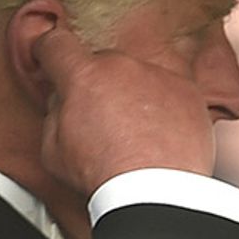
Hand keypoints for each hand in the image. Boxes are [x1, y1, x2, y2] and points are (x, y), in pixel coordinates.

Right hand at [34, 21, 214, 195]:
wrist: (157, 193)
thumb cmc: (106, 177)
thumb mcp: (53, 149)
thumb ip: (55, 113)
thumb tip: (63, 102)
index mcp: (83, 77)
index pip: (57, 45)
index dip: (50, 51)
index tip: (51, 57)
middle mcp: (123, 68)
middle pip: (103, 64)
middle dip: (98, 86)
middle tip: (100, 121)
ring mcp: (159, 77)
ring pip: (139, 77)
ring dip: (134, 97)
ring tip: (134, 136)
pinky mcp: (188, 91)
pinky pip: (169, 92)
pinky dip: (165, 108)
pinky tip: (158, 137)